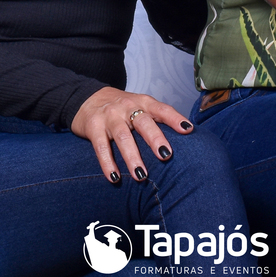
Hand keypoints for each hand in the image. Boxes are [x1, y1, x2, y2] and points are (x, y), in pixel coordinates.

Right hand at [70, 87, 194, 183]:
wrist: (88, 99)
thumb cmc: (122, 109)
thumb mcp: (140, 107)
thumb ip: (157, 119)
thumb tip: (184, 138)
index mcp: (143, 102)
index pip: (162, 109)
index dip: (175, 118)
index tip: (188, 130)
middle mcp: (127, 107)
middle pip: (143, 122)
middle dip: (155, 139)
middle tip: (166, 156)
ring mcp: (110, 117)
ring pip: (123, 137)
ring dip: (132, 157)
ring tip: (141, 175)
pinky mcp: (93, 127)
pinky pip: (101, 147)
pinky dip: (107, 163)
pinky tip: (114, 177)